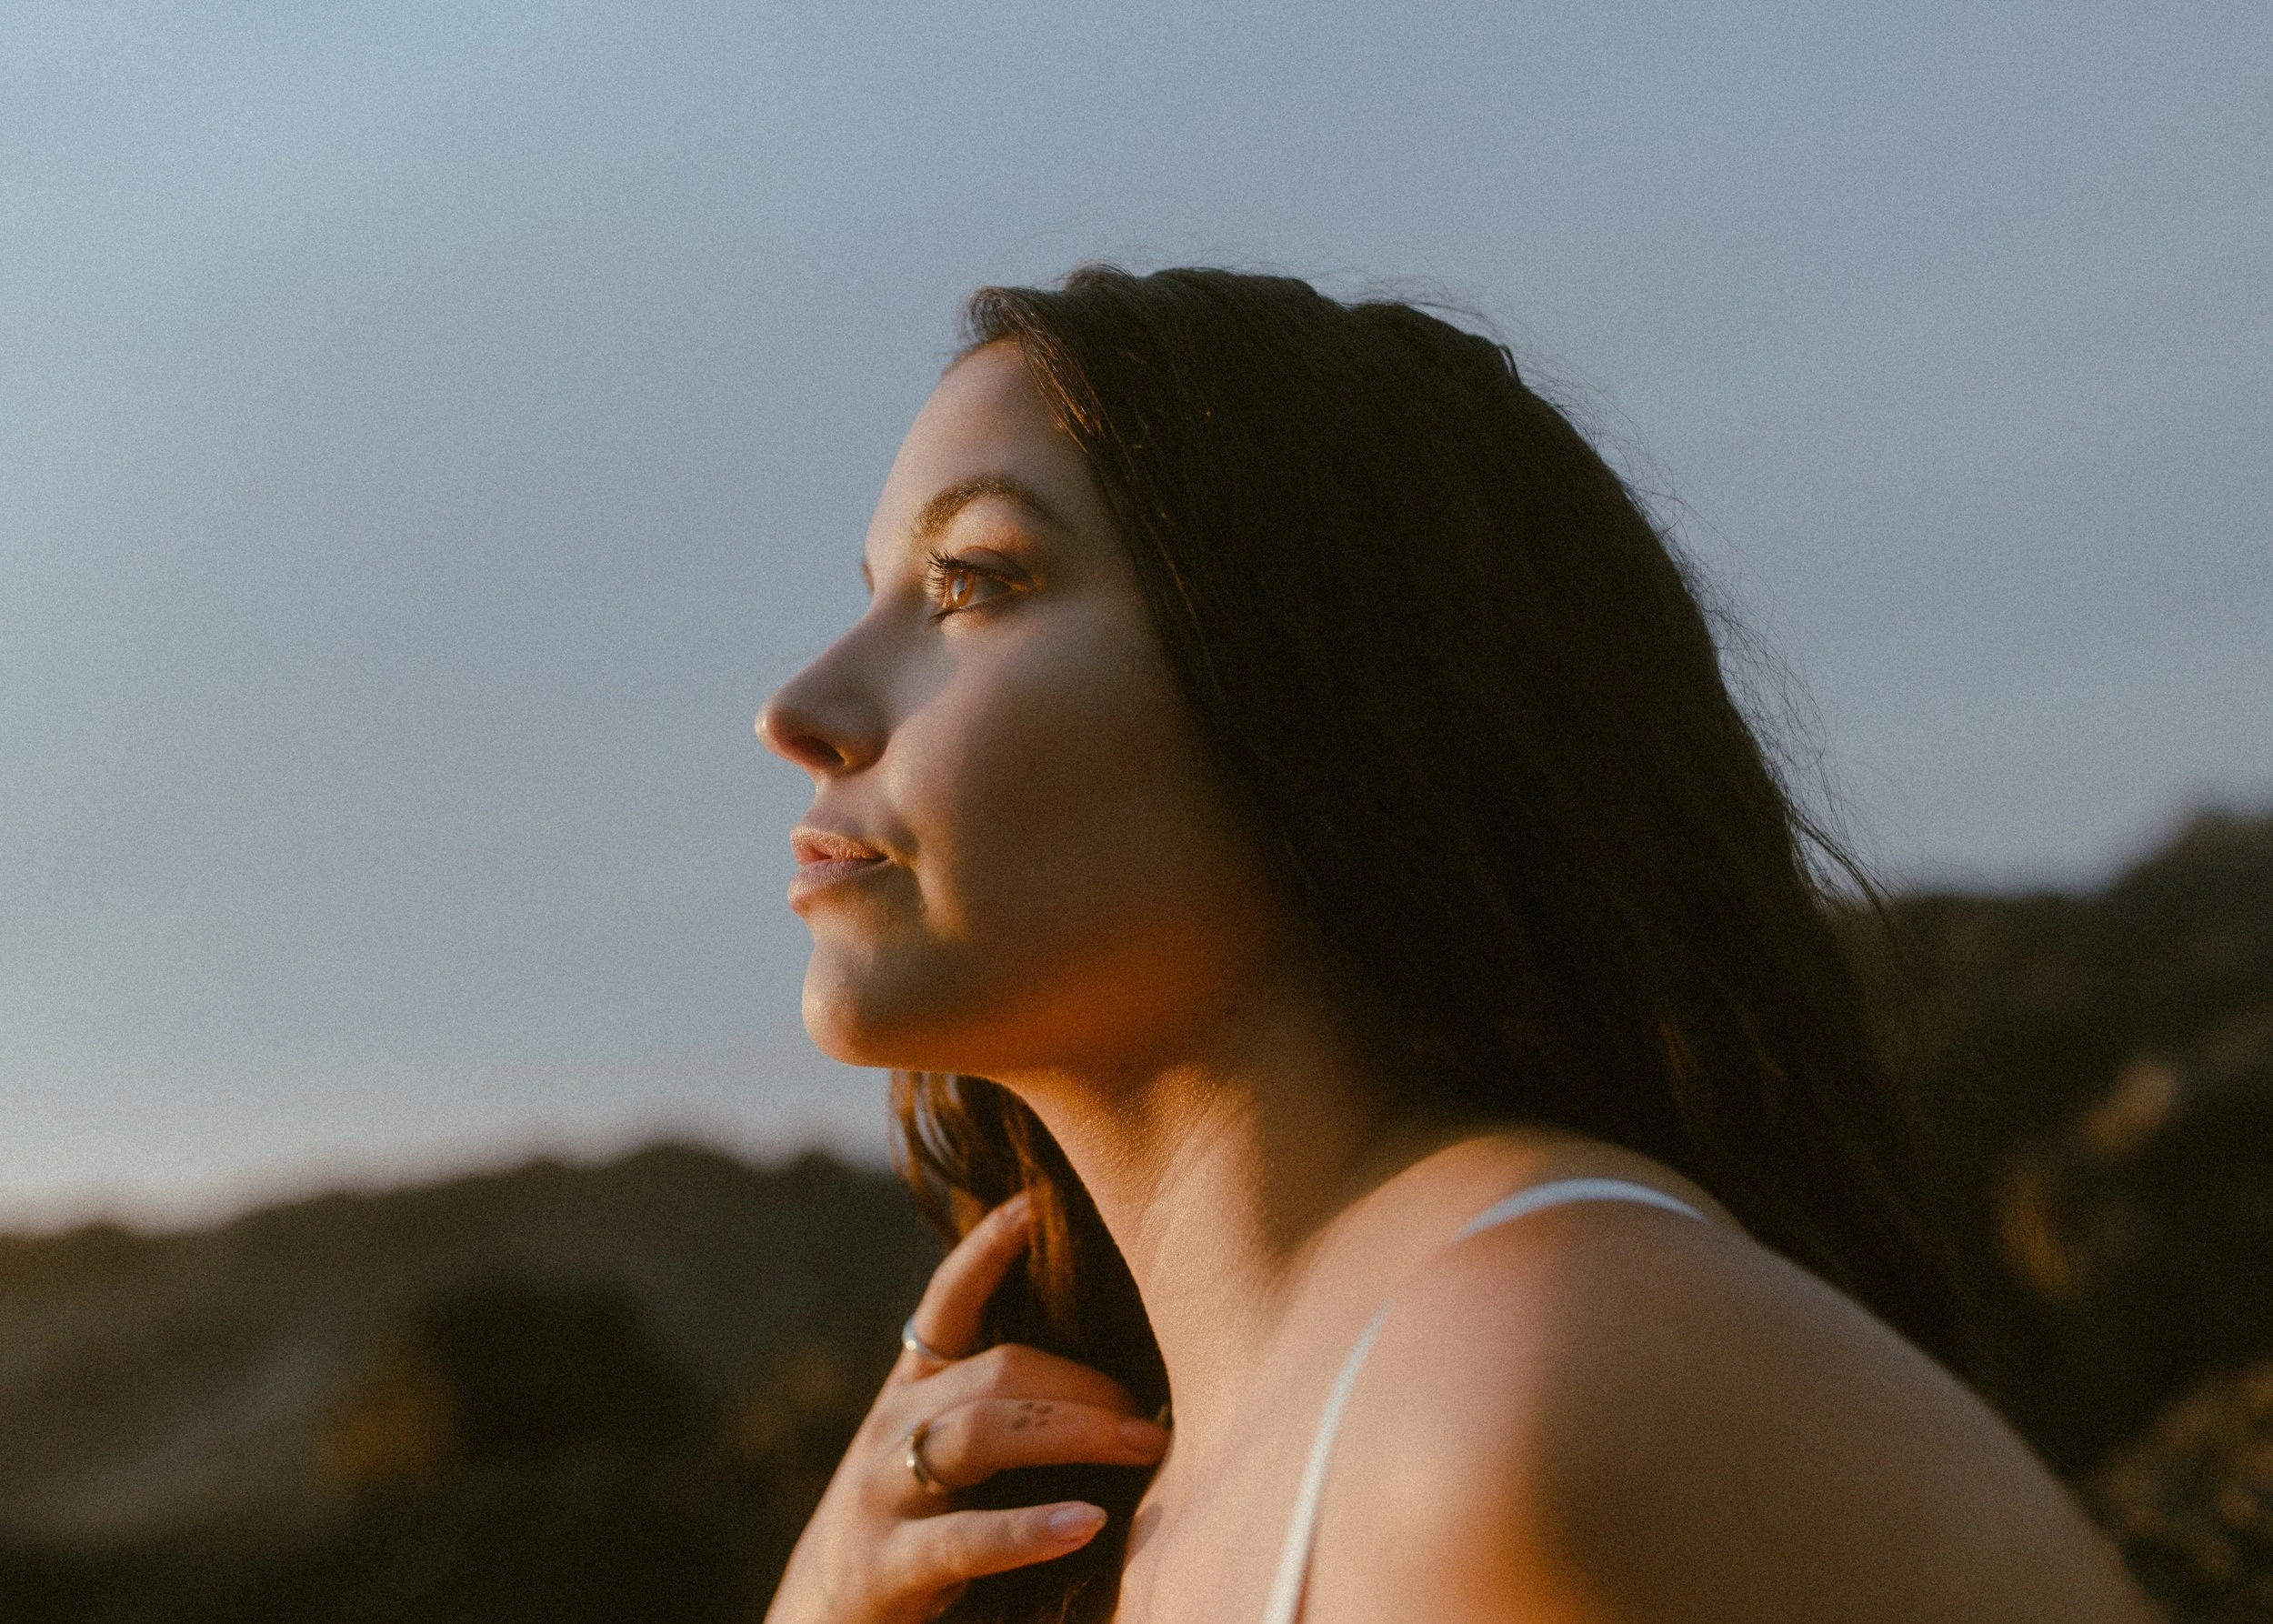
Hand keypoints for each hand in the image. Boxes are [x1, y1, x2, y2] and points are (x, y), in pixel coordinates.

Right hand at [763, 1192, 1171, 1622]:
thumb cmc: (913, 1529)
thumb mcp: (940, 1454)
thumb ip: (1000, 1411)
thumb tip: (1122, 1381)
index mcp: (911, 1393)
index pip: (948, 1301)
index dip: (988, 1249)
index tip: (1036, 1202)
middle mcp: (891, 1430)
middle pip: (995, 1371)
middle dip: (1084, 1383)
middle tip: (1155, 1411)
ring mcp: (881, 1494)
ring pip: (978, 1434)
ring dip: (1072, 1431)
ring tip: (1144, 1443)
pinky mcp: (885, 1566)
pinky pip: (964, 1538)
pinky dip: (1030, 1528)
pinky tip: (1086, 1523)